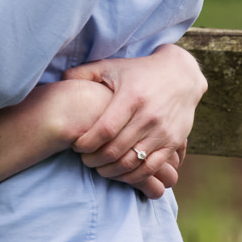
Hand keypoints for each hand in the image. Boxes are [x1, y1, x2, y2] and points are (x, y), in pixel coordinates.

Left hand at [64, 43, 204, 193]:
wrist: (181, 75)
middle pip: (116, 150)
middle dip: (94, 160)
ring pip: (133, 163)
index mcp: (131, 98)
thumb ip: (83, 73)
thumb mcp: (110, 66)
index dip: (86, 143)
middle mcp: (149, 117)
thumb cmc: (138, 71)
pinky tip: (121, 172)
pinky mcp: (174, 142)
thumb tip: (60, 80)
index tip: (75, 145)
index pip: (104, 130)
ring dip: (112, 171)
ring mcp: (163, 132)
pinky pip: (152, 167)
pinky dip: (134, 176)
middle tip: (85, 160)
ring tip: (100, 168)